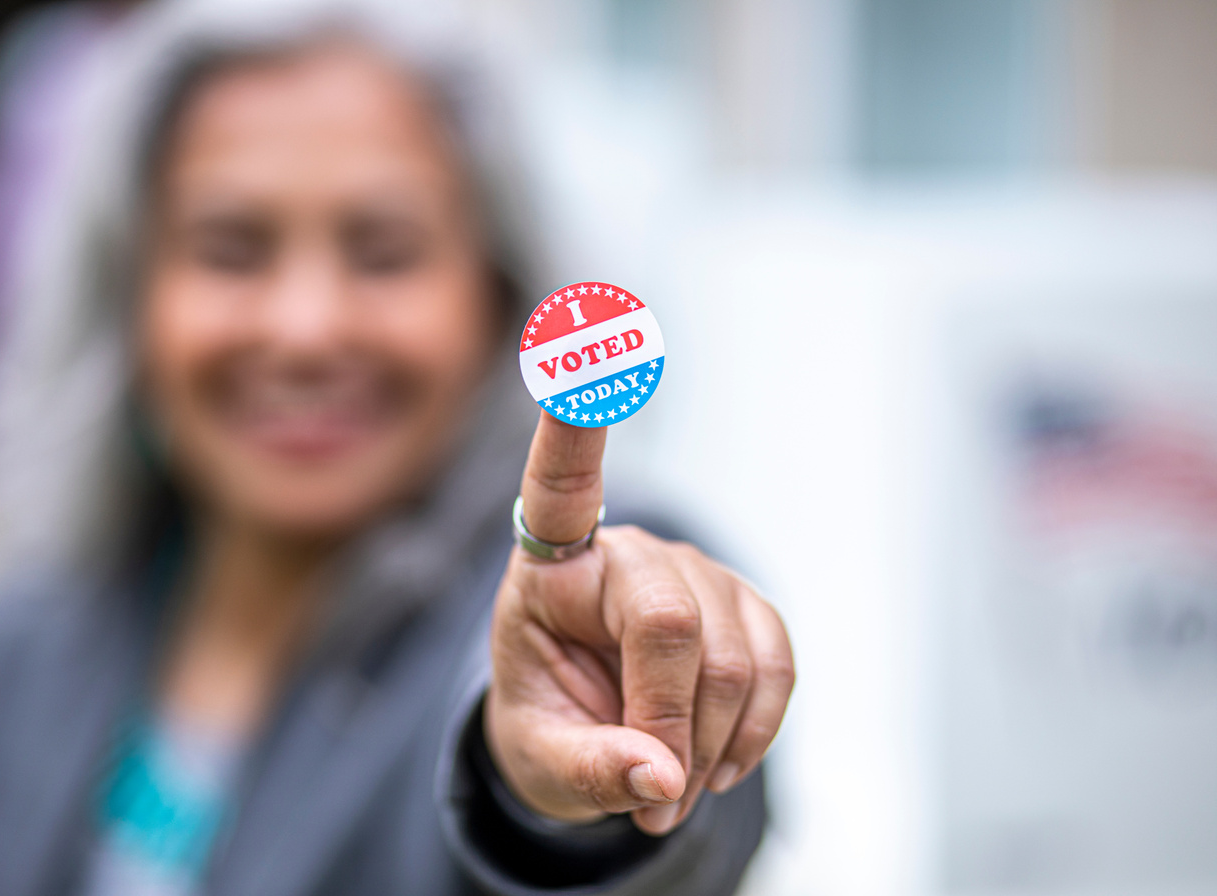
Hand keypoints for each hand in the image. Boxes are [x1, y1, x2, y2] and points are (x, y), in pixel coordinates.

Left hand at [484, 411, 793, 834]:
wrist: (589, 738)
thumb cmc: (548, 725)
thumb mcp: (539, 758)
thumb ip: (589, 767)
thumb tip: (659, 776)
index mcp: (552, 567)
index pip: (561, 483)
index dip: (574, 419)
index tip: (581, 337)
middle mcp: (625, 551)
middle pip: (669, 622)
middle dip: (668, 724)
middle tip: (652, 796)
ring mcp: (693, 571)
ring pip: (731, 656)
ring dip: (711, 744)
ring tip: (673, 785)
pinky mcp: (743, 602)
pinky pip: (776, 664)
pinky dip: (757, 729)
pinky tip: (720, 759)